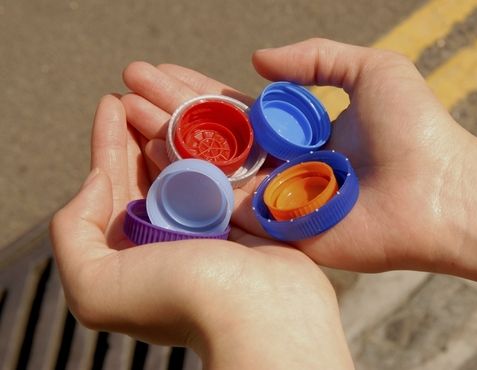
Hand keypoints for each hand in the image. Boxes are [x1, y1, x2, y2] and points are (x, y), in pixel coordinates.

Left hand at [50, 96, 353, 369]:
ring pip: (187, 164)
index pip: (110, 185)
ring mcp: (210, 223)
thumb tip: (96, 183)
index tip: (111, 103)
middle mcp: (169, 236)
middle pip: (149, 170)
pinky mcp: (246, 213)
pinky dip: (213, 143)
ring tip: (169, 90)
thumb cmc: (181, 301)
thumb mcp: (96, 287)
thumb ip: (74, 234)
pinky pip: (223, 168)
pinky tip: (209, 118)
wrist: (265, 315)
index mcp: (132, 250)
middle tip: (139, 87)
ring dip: (174, 127)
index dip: (107, 143)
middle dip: (140, 128)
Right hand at [122, 38, 476, 286]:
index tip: (157, 70)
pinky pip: (220, 207)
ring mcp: (271, 199)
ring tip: (125, 116)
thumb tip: (258, 58)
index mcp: (294, 131)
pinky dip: (186, 184)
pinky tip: (150, 158)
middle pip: (211, 136)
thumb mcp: (370, 71)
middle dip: (168, 109)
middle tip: (126, 87)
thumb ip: (316, 58)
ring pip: (207, 169)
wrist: (437, 192)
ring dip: (166, 142)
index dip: (194, 88)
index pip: (232, 107)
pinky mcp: (272, 231)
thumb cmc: (413, 129)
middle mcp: (276, 164)